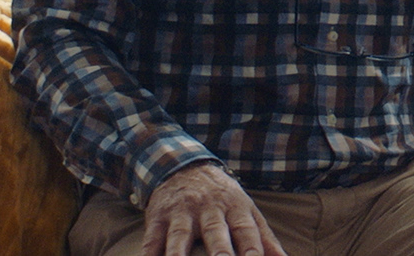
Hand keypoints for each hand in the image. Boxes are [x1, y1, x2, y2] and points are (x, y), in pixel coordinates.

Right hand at [142, 163, 286, 255]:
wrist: (185, 166)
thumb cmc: (223, 198)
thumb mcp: (246, 210)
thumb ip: (265, 238)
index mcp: (235, 208)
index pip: (246, 230)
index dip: (252, 248)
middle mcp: (209, 209)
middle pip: (215, 232)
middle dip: (220, 251)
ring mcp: (182, 213)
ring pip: (180, 235)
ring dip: (179, 253)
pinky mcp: (158, 217)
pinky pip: (152, 238)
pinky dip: (149, 252)